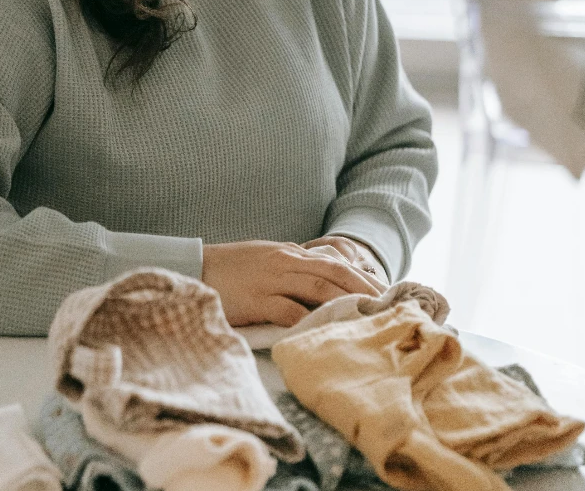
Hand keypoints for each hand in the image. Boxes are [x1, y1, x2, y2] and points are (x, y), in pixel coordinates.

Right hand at [201, 239, 387, 327]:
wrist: (196, 267)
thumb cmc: (230, 268)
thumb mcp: (266, 259)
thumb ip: (292, 267)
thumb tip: (320, 281)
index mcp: (289, 253)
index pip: (334, 262)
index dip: (360, 276)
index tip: (383, 292)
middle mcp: (285, 262)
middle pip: (334, 273)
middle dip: (364, 289)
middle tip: (388, 306)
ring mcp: (272, 280)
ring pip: (318, 288)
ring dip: (346, 303)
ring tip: (368, 318)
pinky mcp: (257, 300)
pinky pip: (289, 311)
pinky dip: (309, 321)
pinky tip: (326, 332)